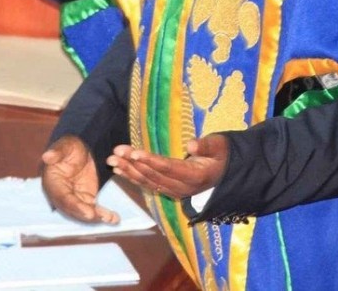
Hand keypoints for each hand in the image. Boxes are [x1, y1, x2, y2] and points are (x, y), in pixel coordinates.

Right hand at [40, 135, 119, 223]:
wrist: (79, 150)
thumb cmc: (69, 147)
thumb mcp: (64, 146)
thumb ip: (57, 152)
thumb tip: (46, 156)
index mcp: (53, 183)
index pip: (63, 198)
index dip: (74, 206)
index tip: (88, 212)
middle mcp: (61, 195)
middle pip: (73, 209)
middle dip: (86, 215)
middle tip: (100, 218)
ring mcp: (74, 199)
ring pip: (84, 212)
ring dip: (97, 217)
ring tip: (111, 219)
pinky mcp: (85, 199)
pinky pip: (93, 210)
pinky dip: (104, 215)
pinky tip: (115, 219)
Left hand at [107, 134, 228, 198]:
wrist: (225, 173)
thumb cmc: (222, 155)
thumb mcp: (220, 147)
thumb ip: (207, 146)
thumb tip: (191, 145)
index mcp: (195, 176)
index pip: (169, 168)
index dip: (151, 161)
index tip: (134, 153)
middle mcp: (182, 187)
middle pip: (154, 175)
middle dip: (133, 164)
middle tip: (116, 152)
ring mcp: (174, 191)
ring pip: (148, 182)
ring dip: (128, 171)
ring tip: (112, 160)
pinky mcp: (169, 190)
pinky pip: (148, 185)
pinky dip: (132, 177)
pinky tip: (119, 169)